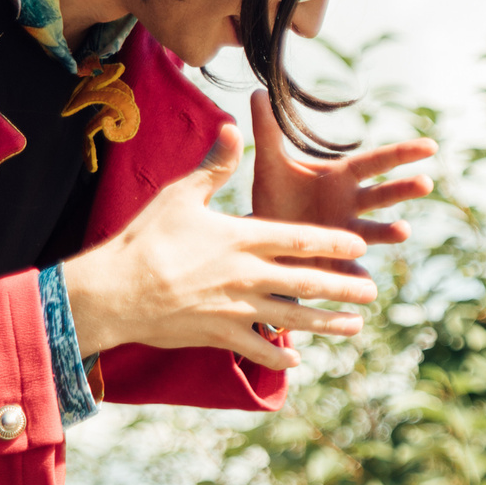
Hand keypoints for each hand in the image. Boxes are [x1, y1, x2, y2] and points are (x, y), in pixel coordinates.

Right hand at [63, 124, 377, 368]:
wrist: (113, 292)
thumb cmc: (144, 239)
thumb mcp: (180, 195)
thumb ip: (215, 165)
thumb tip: (232, 125)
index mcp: (241, 239)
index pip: (301, 239)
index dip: (334, 243)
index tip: (359, 246)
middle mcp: (246, 276)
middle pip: (307, 283)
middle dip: (344, 288)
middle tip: (372, 292)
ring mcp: (235, 310)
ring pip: (293, 319)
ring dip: (327, 324)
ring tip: (354, 326)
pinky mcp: (219, 336)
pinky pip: (257, 350)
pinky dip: (279, 356)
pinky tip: (297, 359)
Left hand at [247, 91, 433, 265]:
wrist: (262, 235)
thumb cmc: (274, 195)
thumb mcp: (270, 163)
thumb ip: (268, 130)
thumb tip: (260, 91)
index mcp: (341, 178)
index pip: (376, 162)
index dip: (403, 153)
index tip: (431, 145)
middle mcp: (351, 205)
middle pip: (382, 195)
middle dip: (403, 190)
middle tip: (425, 183)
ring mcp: (346, 234)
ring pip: (374, 232)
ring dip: (390, 232)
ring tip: (403, 230)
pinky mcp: (335, 261)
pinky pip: (350, 268)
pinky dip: (358, 275)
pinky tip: (366, 282)